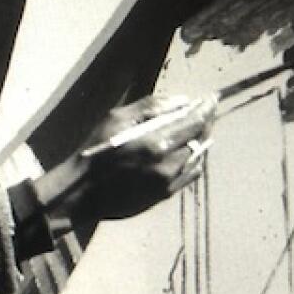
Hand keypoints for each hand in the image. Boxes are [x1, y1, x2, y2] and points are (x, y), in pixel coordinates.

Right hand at [33, 94, 216, 228]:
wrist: (81, 192)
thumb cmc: (95, 151)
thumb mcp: (115, 119)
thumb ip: (149, 107)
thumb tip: (181, 100)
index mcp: (155, 141)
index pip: (193, 121)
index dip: (206, 108)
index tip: (211, 99)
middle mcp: (167, 162)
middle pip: (199, 138)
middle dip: (206, 122)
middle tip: (208, 110)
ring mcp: (168, 181)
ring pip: (198, 156)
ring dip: (202, 140)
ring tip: (200, 129)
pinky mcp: (165, 194)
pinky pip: (191, 175)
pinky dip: (196, 160)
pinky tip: (192, 152)